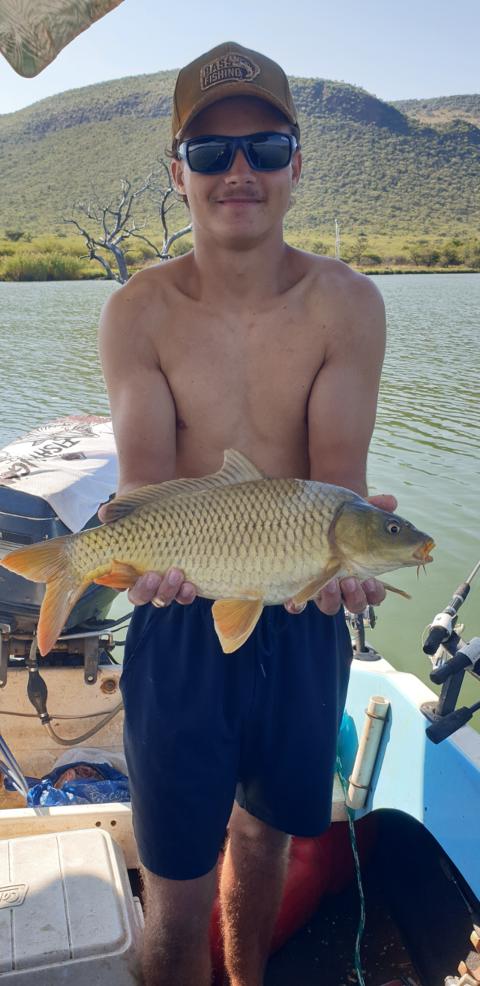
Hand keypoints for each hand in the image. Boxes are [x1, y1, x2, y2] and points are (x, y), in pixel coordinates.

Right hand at [97, 503, 195, 606]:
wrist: (172, 495)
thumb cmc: (147, 503)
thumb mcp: (130, 502)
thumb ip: (115, 510)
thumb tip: (105, 513)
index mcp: (125, 563)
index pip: (117, 582)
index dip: (121, 583)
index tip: (131, 571)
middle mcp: (144, 576)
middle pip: (140, 596)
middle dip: (146, 590)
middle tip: (153, 575)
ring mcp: (164, 579)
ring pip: (162, 597)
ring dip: (167, 592)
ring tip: (176, 573)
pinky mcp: (185, 577)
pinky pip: (183, 595)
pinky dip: (185, 594)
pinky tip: (190, 585)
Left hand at [285, 492, 397, 616]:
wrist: (301, 516)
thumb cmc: (334, 519)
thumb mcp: (352, 512)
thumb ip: (373, 508)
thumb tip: (392, 501)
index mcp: (360, 572)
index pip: (374, 593)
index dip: (375, 592)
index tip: (372, 581)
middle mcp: (342, 585)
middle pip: (355, 604)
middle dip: (356, 597)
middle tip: (351, 581)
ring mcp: (319, 588)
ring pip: (331, 606)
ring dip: (333, 598)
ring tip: (331, 582)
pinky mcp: (297, 588)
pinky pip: (296, 606)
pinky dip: (296, 605)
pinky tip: (294, 600)